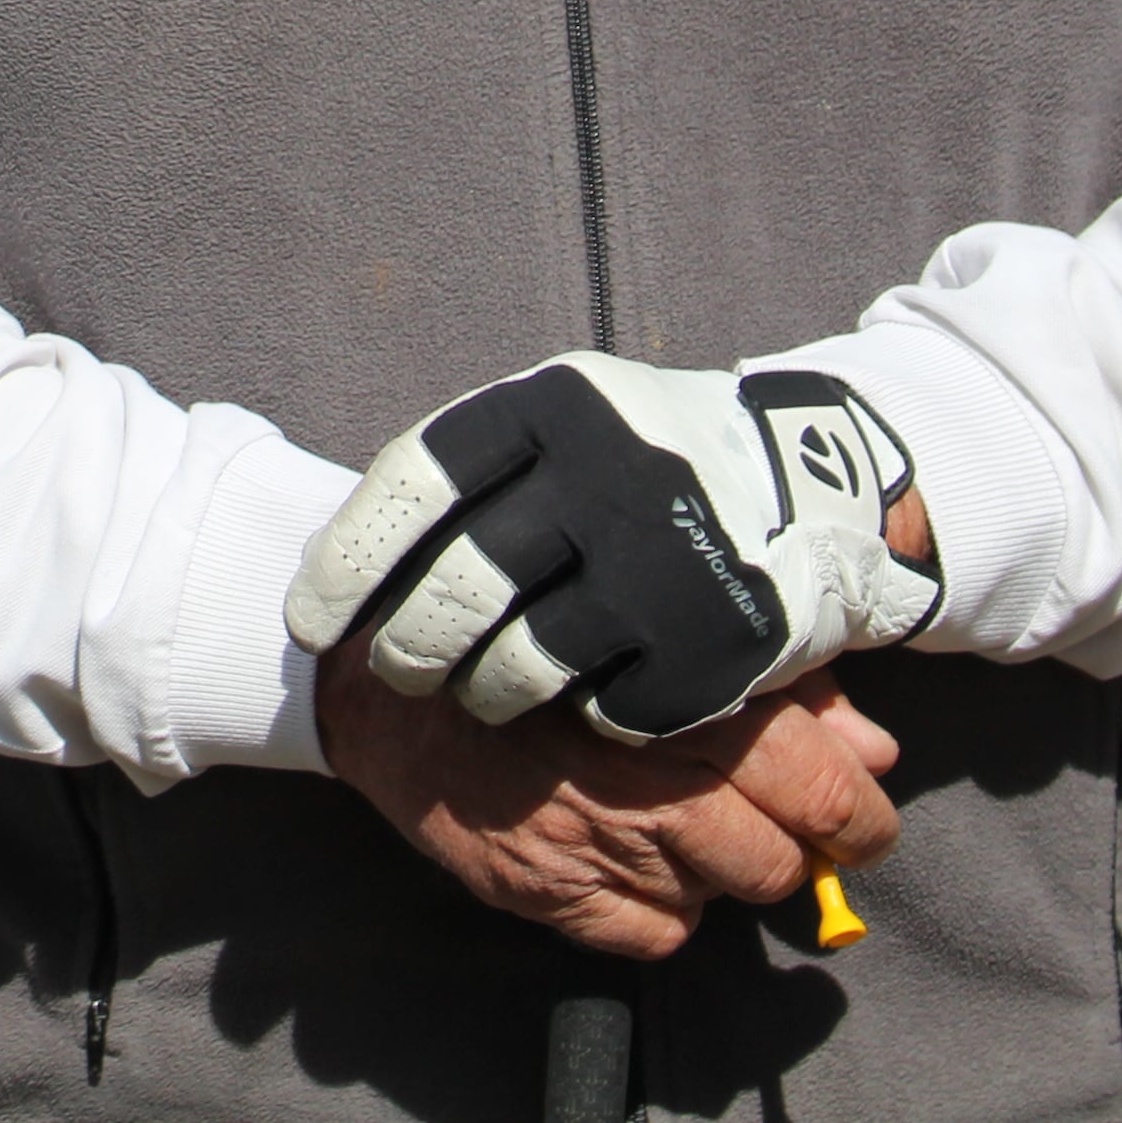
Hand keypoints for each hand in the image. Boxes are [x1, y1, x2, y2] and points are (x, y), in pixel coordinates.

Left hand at [288, 358, 943, 740]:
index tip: (310, 622)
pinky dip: (587, 715)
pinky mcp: (713, 642)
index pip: (414, 482)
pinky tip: (587, 698)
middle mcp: (606, 475)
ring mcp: (663, 562)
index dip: (349, 560)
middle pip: (459, 588)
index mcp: (553, 408)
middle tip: (400, 671)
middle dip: (411, 647)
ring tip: (481, 694)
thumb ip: (468, 479)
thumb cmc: (641, 461)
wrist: (811, 485)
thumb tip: (337, 565)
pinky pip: (607, 711)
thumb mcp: (560, 426)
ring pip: (521, 666)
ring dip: (484, 693)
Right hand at [319, 656, 900, 960]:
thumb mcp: (672, 627)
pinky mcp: (547, 892)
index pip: (818, 784)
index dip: (862, 813)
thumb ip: (785, 683)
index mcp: (683, 695)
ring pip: (722, 898)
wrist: (396, 673)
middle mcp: (641, 776)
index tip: (865, 817)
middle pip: (779, 858)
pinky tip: (634, 853)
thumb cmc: (546, 631)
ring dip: (723, 868)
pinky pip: (656, 935)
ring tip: (688, 819)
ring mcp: (592, 843)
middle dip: (795, 846)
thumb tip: (875, 748)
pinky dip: (663, 907)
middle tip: (779, 820)